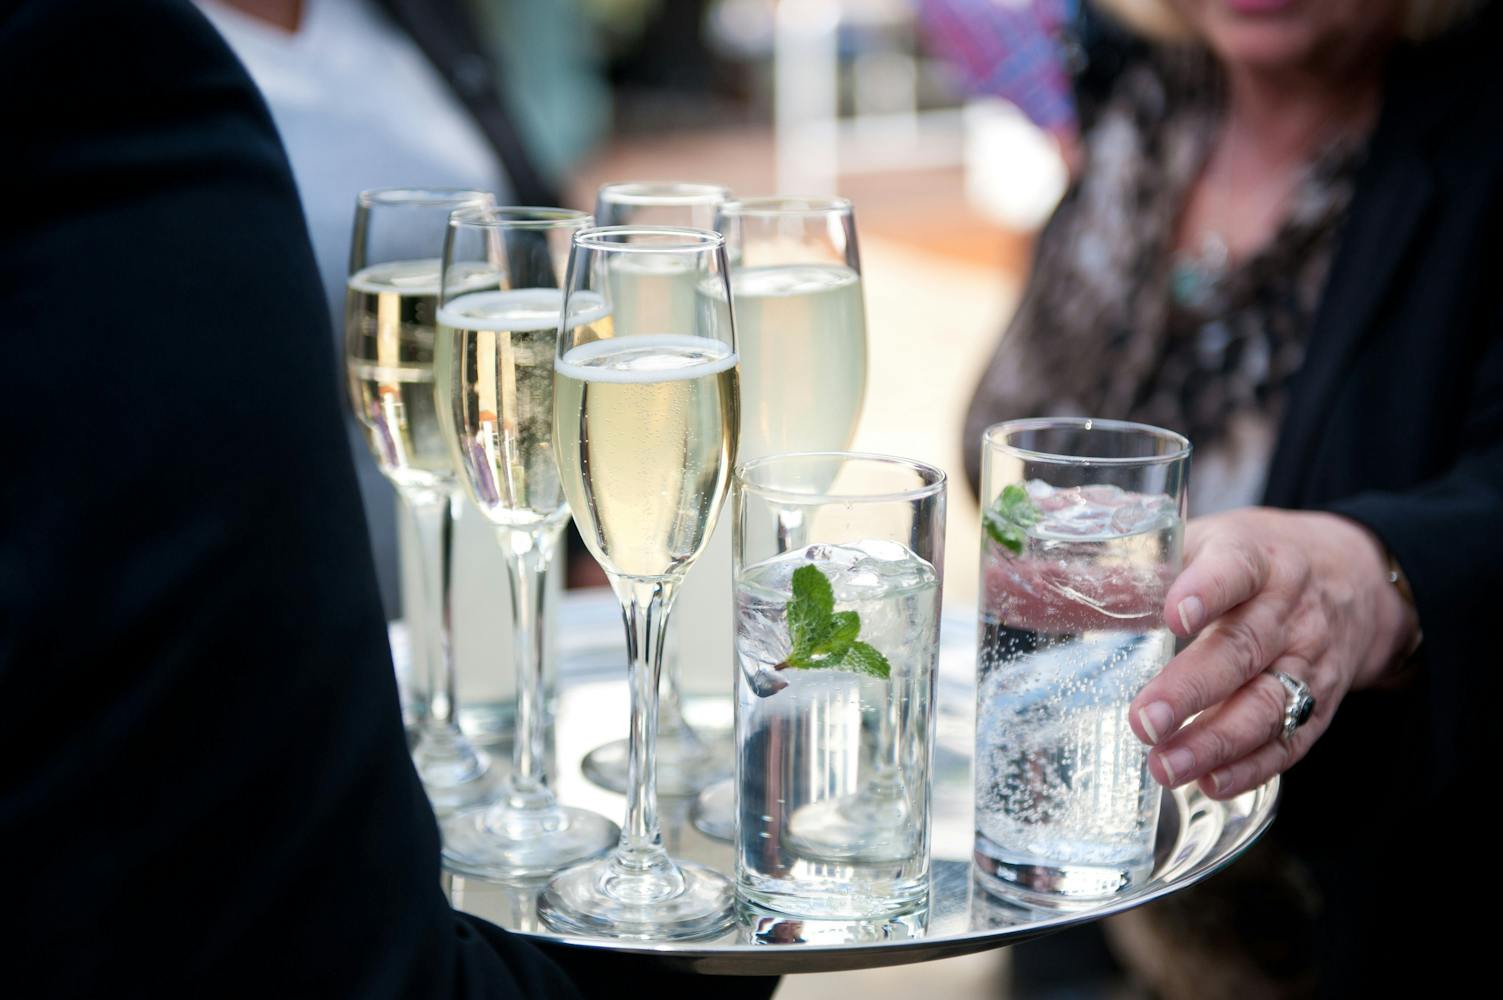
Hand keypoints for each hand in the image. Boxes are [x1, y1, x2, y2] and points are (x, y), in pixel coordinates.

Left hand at [1128, 508, 1417, 798]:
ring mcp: (1308, 660)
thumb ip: (1135, 564)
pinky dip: (1252, 767)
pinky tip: (1210, 782)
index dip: (1206, 590)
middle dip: (1191, 690)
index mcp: (1255, 558)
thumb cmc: (1255, 561)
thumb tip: (1041, 576)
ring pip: (1268, 704)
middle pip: (1242, 650)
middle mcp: (1287, 610)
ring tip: (1165, 766)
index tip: (1173, 615)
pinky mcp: (1321, 703)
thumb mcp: (1206, 541)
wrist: (1354, 579)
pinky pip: (1291, 741)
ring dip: (1216, 742)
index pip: (1235, 569)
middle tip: (1143, 722)